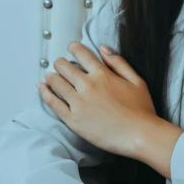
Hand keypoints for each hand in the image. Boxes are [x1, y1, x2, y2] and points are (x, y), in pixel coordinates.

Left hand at [37, 42, 156, 157]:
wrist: (139, 136)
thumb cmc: (141, 111)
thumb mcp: (136, 81)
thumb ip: (119, 63)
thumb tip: (104, 49)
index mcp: (102, 74)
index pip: (81, 53)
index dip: (74, 48)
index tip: (71, 48)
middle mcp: (87, 86)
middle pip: (64, 66)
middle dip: (61, 63)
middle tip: (60, 65)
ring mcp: (78, 103)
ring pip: (56, 82)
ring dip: (51, 76)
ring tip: (50, 76)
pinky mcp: (73, 119)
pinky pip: (53, 103)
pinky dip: (45, 93)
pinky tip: (41, 87)